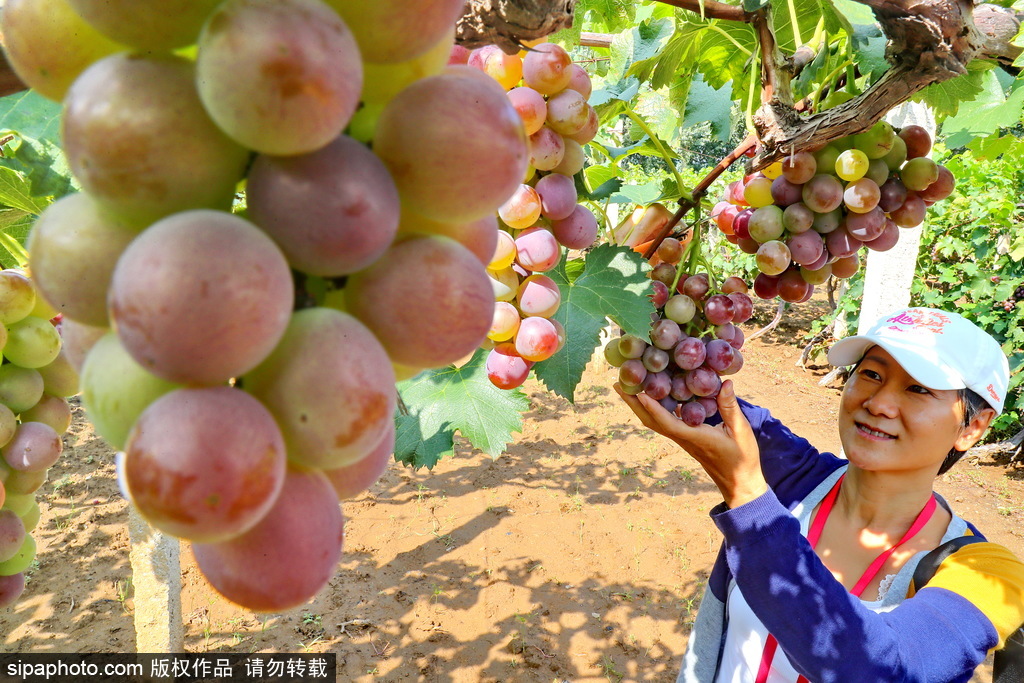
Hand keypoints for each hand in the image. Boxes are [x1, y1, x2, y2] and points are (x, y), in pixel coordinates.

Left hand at [614, 379, 767, 507]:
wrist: (739, 484)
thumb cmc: (742, 458)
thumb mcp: (741, 431)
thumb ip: (730, 408)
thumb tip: (726, 383)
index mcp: (694, 437)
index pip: (668, 423)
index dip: (653, 408)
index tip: (639, 393)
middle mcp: (683, 438)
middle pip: (651, 421)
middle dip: (634, 403)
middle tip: (617, 384)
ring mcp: (682, 439)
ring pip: (655, 421)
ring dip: (639, 405)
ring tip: (626, 386)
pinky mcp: (685, 438)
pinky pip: (664, 421)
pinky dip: (653, 408)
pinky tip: (652, 395)